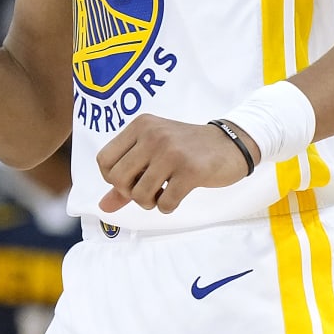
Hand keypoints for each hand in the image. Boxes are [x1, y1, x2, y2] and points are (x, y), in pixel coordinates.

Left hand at [95, 115, 250, 213]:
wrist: (230, 143)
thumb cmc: (186, 149)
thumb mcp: (153, 153)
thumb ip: (127, 178)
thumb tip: (103, 207)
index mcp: (140, 126)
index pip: (104, 160)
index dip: (112, 179)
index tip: (131, 181)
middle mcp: (152, 135)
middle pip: (117, 179)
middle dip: (129, 194)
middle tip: (147, 191)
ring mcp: (171, 152)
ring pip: (139, 194)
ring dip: (150, 203)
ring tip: (162, 194)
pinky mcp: (191, 170)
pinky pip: (165, 203)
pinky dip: (167, 207)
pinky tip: (175, 197)